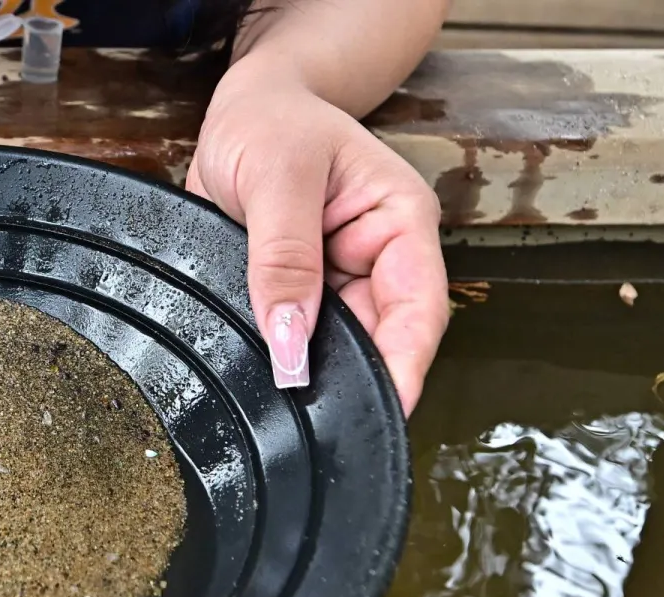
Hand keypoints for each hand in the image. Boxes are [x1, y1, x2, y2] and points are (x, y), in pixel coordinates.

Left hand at [185, 68, 447, 414]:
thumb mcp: (276, 178)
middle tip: (311, 418)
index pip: (418, 309)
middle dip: (348, 379)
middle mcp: (376, 258)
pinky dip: (277, 355)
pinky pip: (293, 337)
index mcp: (399, 223)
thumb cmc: (272, 123)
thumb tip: (290, 339)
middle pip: (377, 340)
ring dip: (309, 372)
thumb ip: (284, 257)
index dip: (403, 366)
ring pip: (332, 346)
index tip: (382, 413)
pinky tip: (259, 375)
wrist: (245, 111)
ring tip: (281, 400)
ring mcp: (336, 281)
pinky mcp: (297, 293)